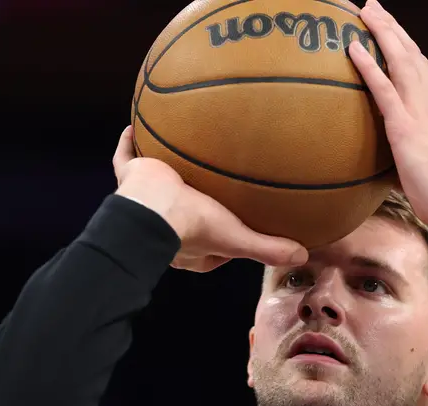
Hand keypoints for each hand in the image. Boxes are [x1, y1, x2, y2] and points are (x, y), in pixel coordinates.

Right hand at [112, 126, 307, 271]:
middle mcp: (166, 224)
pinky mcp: (131, 178)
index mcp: (189, 246)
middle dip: (196, 200)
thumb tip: (302, 255)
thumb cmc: (194, 227)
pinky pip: (125, 159)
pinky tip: (135, 128)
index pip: (212, 243)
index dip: (226, 236)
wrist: (153, 211)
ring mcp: (146, 199)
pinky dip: (129, 144)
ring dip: (166, 171)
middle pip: (183, 211)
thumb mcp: (237, 239)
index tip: (239, 222)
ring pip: (156, 185)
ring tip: (182, 153)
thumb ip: (268, 248)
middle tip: (212, 185)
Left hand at [349, 0, 427, 226]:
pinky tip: (354, 48)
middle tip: (371, 5)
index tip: (389, 27)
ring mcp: (419, 114)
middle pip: (410, 54)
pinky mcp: (406, 129)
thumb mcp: (424, 162)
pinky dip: (369, 66)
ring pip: (400, 62)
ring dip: (382, 33)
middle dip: (391, 27)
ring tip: (364, 11)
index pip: (420, 67)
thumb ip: (409, 150)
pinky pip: (384, 91)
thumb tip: (391, 154)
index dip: (404, 44)